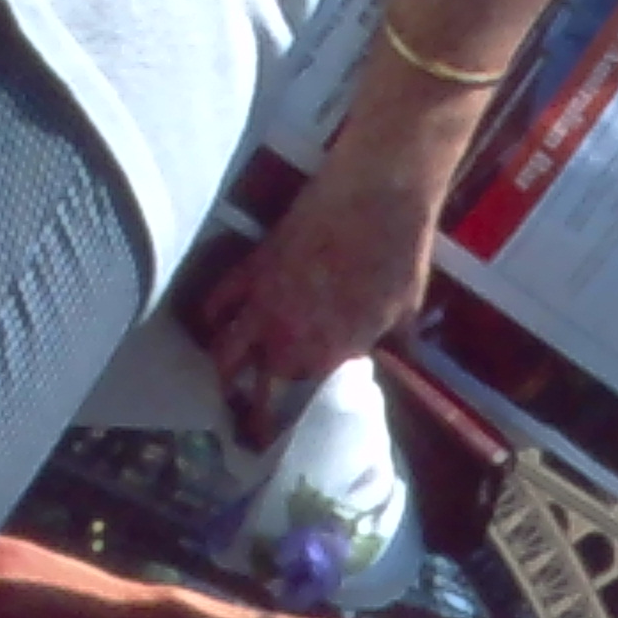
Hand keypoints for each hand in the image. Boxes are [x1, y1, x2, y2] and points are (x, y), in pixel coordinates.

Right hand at [192, 155, 445, 444]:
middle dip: (259, 409)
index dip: (306, 413)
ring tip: (224, 391)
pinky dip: (212, 317)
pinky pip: (217, 301)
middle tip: (256, 427)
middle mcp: (291, 335)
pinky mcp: (252, 267)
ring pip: (228, 354)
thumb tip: (395, 363)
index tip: (304, 425)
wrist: (376, 190)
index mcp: (333, 351)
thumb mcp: (406, 308)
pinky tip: (213, 327)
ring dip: (225, 376)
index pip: (312, 398)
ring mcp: (266, 302)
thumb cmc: (400, 250)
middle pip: (264, 387)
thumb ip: (393, 343)